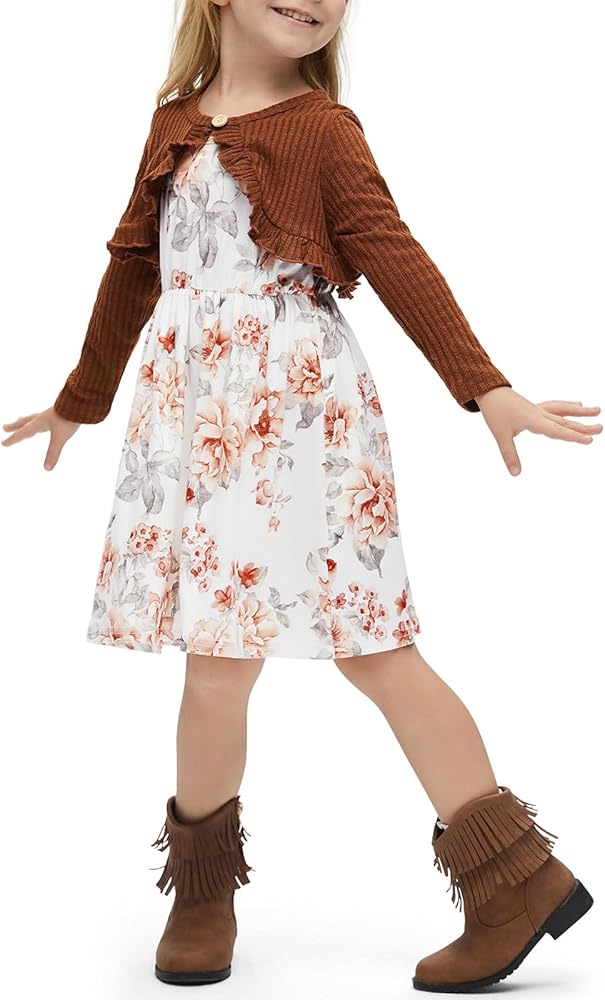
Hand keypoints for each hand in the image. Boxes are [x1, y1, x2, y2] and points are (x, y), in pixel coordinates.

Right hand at [2, 407, 80, 469]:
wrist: (80, 403)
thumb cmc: (68, 419)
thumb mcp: (60, 438)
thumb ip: (53, 453)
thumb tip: (47, 469)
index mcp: (39, 422)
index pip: (23, 432)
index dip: (13, 439)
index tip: (3, 443)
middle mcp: (42, 417)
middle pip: (25, 422)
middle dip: (15, 426)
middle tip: (5, 427)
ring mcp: (50, 414)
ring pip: (33, 418)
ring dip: (25, 420)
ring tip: (20, 419)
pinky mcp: (58, 413)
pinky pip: (45, 417)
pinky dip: (40, 419)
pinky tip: (45, 420)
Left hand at [473, 386, 601, 475]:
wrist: (489, 392)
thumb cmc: (495, 413)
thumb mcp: (501, 436)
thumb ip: (510, 455)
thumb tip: (515, 474)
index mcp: (534, 420)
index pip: (558, 431)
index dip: (573, 437)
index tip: (589, 440)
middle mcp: (540, 414)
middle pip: (565, 421)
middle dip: (583, 426)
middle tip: (600, 429)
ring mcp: (539, 410)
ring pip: (564, 411)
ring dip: (580, 413)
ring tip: (596, 410)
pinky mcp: (535, 408)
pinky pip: (556, 407)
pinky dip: (567, 407)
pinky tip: (577, 405)